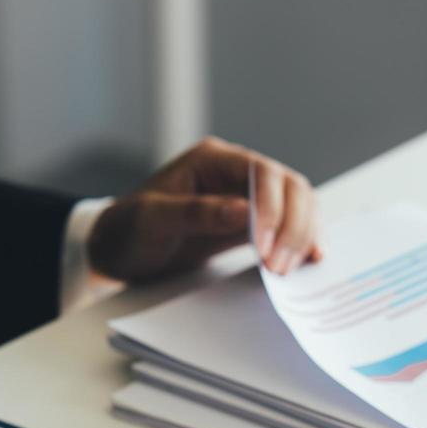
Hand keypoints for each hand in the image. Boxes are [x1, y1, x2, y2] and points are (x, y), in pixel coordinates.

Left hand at [87, 136, 321, 281]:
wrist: (119, 249)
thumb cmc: (129, 229)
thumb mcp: (153, 221)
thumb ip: (196, 213)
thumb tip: (244, 211)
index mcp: (212, 159)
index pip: (262, 172)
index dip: (273, 208)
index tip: (266, 247)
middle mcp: (236, 172)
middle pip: (289, 187)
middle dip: (293, 226)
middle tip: (281, 265)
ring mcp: (248, 196)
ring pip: (297, 205)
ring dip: (302, 234)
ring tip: (290, 268)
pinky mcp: (253, 222)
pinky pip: (289, 226)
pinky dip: (301, 241)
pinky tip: (307, 261)